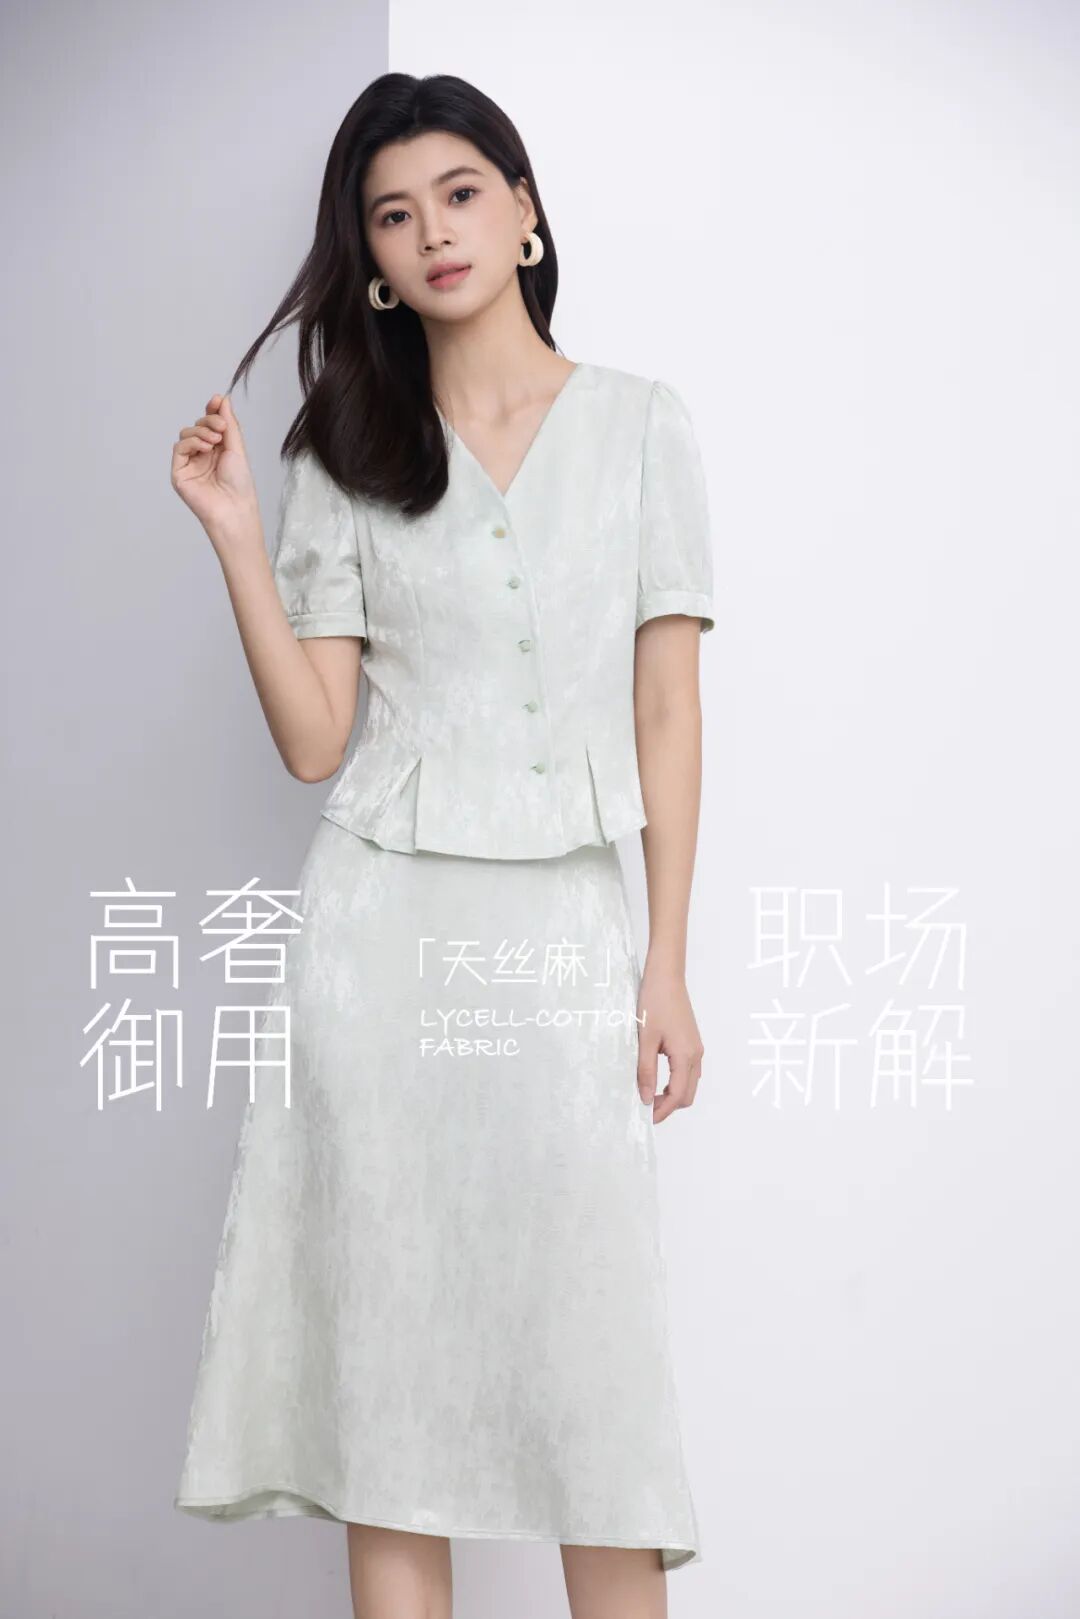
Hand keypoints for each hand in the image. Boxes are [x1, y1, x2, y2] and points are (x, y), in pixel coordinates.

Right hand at [171, 393, 258, 545]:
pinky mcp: (179, 472)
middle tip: (221, 427)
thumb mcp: (236, 447)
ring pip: (186, 434)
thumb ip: (228, 423)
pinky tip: (205, 448)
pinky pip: (179, 448)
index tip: (217, 400)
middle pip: (197, 426)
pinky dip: (191, 442)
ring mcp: (189, 463)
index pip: (210, 424)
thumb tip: (222, 399)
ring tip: (215, 441)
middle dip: (209, 421)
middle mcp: (202, 455)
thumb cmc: (239, 483)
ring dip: (201, 431)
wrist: (234, 507)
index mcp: (217, 449)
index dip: (212, 411)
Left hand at [636, 958, 703, 1122]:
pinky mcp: (691, 1042)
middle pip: (687, 1094)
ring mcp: (696, 1048)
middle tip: (646, 1109)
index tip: (645, 1118)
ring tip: (649, 1094)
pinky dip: (675, 1081)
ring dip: (672, 1094)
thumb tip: (645, 1098)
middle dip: (669, 1106)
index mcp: (686, 1056)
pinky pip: (688, 1071)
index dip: (662, 1111)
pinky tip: (657, 1077)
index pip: (678, 1095)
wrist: (666, 976)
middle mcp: (696, 1055)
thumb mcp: (645, 1039)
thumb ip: (646, 1070)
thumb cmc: (655, 1003)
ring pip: (689, 1083)